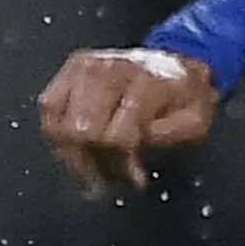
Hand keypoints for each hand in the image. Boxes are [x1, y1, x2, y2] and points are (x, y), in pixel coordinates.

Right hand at [37, 46, 217, 199]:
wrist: (178, 65)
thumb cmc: (186, 97)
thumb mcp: (196, 122)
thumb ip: (169, 136)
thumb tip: (136, 147)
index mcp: (144, 84)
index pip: (115, 136)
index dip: (121, 165)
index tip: (134, 179)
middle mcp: (110, 71)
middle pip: (80, 131)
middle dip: (93, 164)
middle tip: (110, 180)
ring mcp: (86, 67)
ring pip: (58, 122)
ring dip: (72, 155)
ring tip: (92, 171)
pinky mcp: (72, 69)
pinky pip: (48, 107)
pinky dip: (57, 135)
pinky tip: (76, 150)